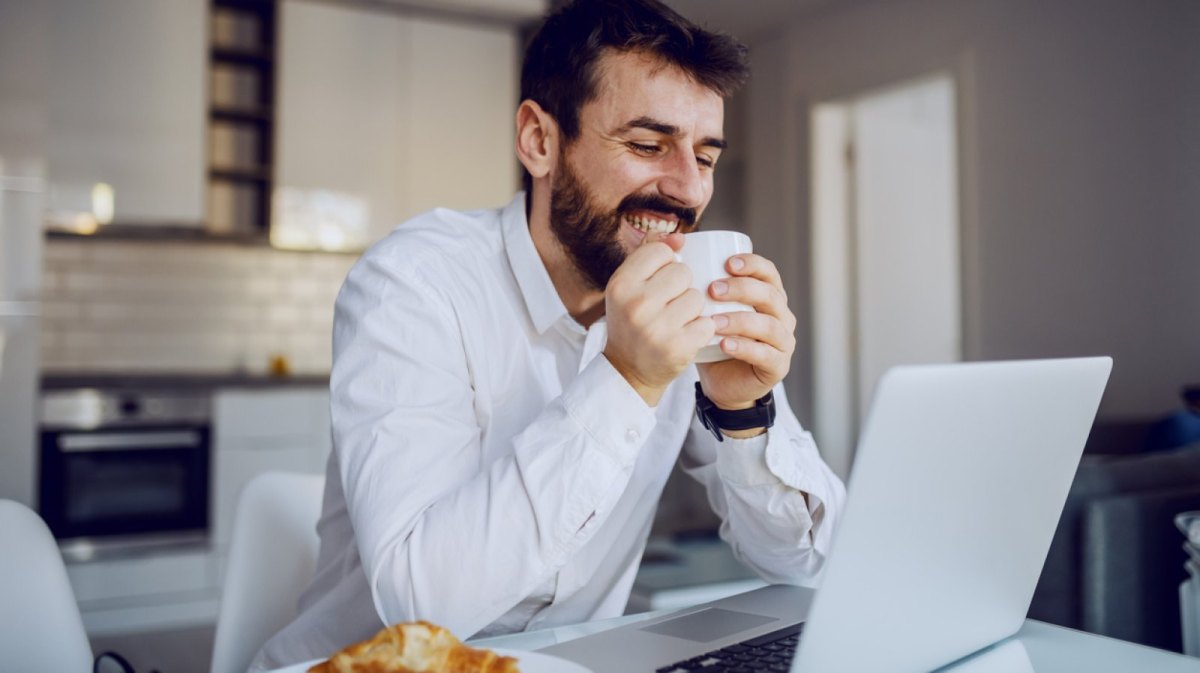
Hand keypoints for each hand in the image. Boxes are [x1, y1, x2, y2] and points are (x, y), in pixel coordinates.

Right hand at [604, 232, 714, 405]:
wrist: (629, 370)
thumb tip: (680, 238)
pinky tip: (687, 335)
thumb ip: (648, 254)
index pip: (660, 251)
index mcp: (620, 284)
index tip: (659, 280)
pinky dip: (703, 329)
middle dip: (682, 286)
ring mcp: (656, 328)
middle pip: (683, 272)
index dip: (667, 263)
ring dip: (694, 309)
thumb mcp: (628, 286)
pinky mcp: (677, 347)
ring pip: (698, 297)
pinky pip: (707, 323)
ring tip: (677, 321)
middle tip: (669, 304)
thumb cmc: (632, 321)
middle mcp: (635, 304)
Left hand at [697, 253, 795, 415]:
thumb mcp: (708, 310)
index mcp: (768, 296)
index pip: (768, 272)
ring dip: (740, 320)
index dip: (752, 264)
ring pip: (769, 325)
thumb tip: (674, 249)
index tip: (727, 262)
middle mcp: (781, 316)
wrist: (721, 383)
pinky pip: (766, 355)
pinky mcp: (778, 366)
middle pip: (770, 295)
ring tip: (714, 321)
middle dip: (742, 289)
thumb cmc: (714, 339)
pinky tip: (724, 344)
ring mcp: (783, 342)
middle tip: (713, 289)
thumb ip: (699, 286)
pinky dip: (745, 348)